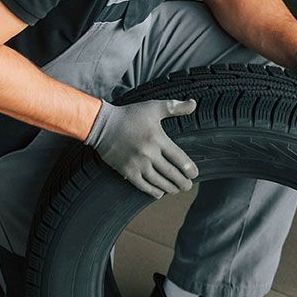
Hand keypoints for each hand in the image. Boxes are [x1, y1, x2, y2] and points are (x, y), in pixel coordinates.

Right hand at [84, 97, 198, 196]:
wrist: (101, 125)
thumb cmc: (129, 115)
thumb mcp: (153, 107)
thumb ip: (174, 107)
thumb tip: (193, 104)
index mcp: (157, 139)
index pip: (179, 158)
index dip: (189, 168)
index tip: (194, 174)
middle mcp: (148, 153)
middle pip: (170, 173)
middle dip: (182, 182)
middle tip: (188, 186)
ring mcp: (137, 164)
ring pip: (158, 181)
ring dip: (170, 188)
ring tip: (177, 190)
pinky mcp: (126, 171)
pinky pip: (142, 185)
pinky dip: (153, 191)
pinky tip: (159, 193)